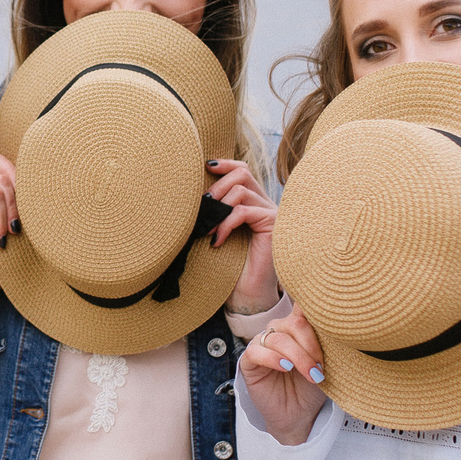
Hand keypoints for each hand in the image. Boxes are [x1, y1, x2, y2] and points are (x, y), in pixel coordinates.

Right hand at [0, 153, 18, 305]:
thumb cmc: (4, 253)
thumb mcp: (16, 215)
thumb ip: (16, 190)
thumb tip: (30, 169)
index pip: (0, 162)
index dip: (15, 181)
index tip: (17, 213)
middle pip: (2, 178)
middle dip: (14, 207)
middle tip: (10, 232)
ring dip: (3, 219)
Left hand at [205, 158, 279, 312]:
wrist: (247, 295)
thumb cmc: (229, 265)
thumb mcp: (218, 232)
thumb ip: (213, 212)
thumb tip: (187, 193)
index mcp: (253, 202)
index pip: (243, 169)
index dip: (225, 164)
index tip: (205, 167)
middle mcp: (265, 203)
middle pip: (242, 173)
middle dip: (217, 186)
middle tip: (203, 208)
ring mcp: (272, 213)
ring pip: (241, 191)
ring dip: (218, 209)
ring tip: (207, 230)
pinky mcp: (273, 226)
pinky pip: (244, 211)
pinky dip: (226, 224)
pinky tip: (217, 241)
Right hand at [238, 305, 328, 442]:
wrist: (300, 415)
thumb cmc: (313, 387)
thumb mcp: (324, 363)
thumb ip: (325, 341)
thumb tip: (337, 324)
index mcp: (298, 326)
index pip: (302, 306)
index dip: (312, 305)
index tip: (327, 313)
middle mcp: (279, 331)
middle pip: (294, 324)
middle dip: (311, 345)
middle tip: (321, 367)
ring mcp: (262, 344)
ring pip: (279, 339)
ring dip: (298, 357)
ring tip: (311, 375)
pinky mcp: (249, 361)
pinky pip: (257, 351)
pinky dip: (273, 358)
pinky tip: (286, 368)